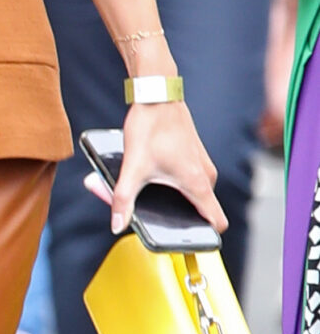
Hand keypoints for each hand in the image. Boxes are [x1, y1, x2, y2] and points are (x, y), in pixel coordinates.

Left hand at [83, 100, 226, 236]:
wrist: (157, 95)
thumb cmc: (151, 126)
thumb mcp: (133, 167)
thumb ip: (123, 200)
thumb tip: (117, 225)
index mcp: (198, 183)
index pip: (216, 222)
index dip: (203, 236)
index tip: (184, 239)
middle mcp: (205, 176)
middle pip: (197, 210)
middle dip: (173, 215)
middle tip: (147, 211)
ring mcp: (201, 165)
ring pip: (189, 194)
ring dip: (169, 197)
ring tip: (144, 189)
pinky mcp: (193, 157)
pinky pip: (185, 179)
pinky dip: (169, 182)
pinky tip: (148, 173)